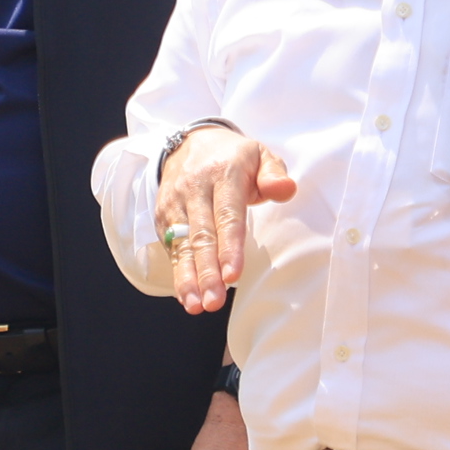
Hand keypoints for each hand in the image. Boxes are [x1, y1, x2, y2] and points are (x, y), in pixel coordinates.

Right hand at [158, 127, 295, 315]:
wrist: (189, 143)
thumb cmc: (233, 157)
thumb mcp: (259, 155)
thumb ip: (274, 173)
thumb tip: (285, 190)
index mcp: (222, 173)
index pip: (227, 214)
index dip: (230, 246)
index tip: (233, 274)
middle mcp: (194, 188)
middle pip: (201, 235)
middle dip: (207, 271)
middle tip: (214, 301)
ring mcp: (175, 203)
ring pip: (181, 245)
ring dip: (188, 278)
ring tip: (197, 305)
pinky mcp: (164, 216)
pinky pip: (171, 248)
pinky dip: (178, 273)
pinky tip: (188, 296)